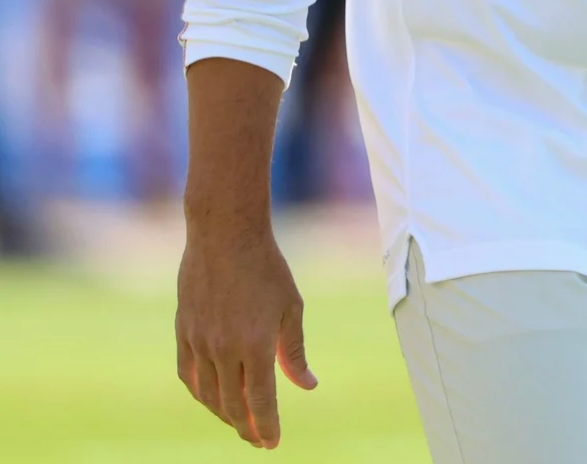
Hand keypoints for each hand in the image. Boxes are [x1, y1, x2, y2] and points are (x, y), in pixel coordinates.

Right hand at [174, 219, 317, 447]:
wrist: (224, 238)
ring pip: (207, 395)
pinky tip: (212, 399)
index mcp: (255, 345)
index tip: (272, 444)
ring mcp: (199, 343)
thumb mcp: (290, 309)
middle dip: (246, 427)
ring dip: (223, 414)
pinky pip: (188, 375)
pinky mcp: (183, 334)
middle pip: (231, 404)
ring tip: (240, 423)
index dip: (266, 426)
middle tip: (259, 439)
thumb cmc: (267, 270)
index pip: (260, 401)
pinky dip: (201, 393)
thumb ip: (294, 352)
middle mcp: (223, 350)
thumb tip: (307, 385)